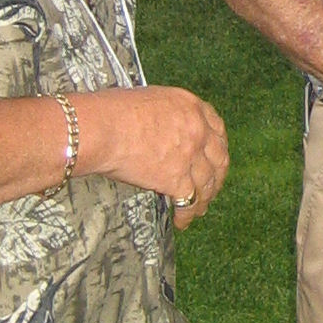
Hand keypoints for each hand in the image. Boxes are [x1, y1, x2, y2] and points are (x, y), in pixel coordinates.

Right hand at [86, 86, 228, 227]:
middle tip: (212, 187)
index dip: (218, 146)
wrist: (103, 128)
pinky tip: (182, 221)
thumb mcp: (151, 100)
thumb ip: (166, 115)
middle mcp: (197, 131)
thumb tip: (162, 130)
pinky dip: (186, 214)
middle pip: (219, 158)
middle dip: (217, 176)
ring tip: (198, 209)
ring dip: (203, 200)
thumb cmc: (113, 111)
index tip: (216, 156)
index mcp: (191, 107)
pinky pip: (188, 202)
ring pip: (206, 184)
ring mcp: (190, 157)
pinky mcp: (177, 180)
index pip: (216, 128)